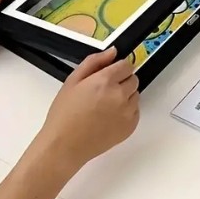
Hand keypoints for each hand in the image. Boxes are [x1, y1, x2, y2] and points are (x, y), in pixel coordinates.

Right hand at [38, 47, 139, 170]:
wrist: (64, 146)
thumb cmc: (65, 115)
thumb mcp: (72, 81)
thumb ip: (94, 62)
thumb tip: (112, 52)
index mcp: (105, 81)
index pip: (127, 64)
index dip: (117, 69)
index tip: (109, 75)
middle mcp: (120, 94)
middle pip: (133, 78)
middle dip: (121, 82)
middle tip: (104, 93)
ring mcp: (127, 111)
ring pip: (135, 94)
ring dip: (125, 96)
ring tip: (105, 107)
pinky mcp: (130, 126)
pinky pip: (135, 111)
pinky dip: (126, 112)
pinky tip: (109, 118)